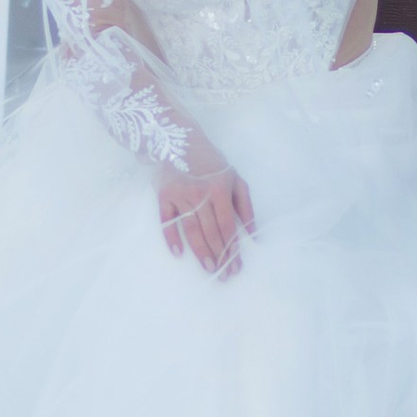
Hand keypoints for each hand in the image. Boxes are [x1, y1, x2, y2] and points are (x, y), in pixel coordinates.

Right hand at [160, 162, 255, 278]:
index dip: (232, 248)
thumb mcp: (235, 178)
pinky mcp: (164, 196)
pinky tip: (178, 253)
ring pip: (192, 229)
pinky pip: (167, 220)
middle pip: (211, 232)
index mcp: (220, 191)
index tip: (236, 265)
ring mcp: (181, 196)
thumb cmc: (212, 163)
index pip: (227, 226)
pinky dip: (171, 237)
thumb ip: (245, 206)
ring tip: (209, 269)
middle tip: (224, 275)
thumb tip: (252, 233)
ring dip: (201, 252)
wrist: (180, 140)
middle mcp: (200, 195)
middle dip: (219, 255)